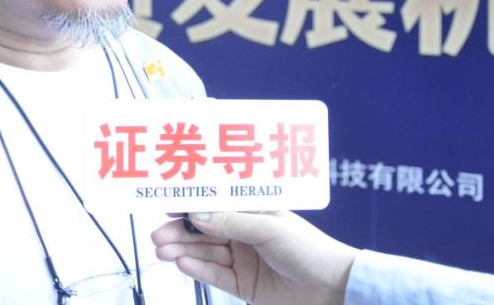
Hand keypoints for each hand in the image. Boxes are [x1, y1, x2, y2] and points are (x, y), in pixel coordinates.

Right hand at [151, 211, 356, 304]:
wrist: (335, 290)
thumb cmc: (312, 250)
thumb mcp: (270, 228)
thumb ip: (232, 222)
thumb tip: (198, 214)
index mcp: (254, 211)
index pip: (216, 203)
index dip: (192, 203)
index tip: (167, 203)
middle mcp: (246, 234)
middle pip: (205, 230)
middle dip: (180, 230)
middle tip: (158, 232)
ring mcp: (244, 260)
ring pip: (206, 252)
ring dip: (183, 249)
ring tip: (162, 248)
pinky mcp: (244, 285)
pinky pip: (215, 275)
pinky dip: (198, 269)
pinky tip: (182, 263)